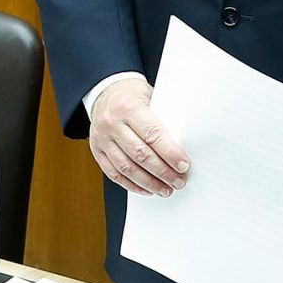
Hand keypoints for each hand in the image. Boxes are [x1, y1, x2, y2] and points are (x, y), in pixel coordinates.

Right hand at [88, 77, 188, 197]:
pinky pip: (114, 173)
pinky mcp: (96, 151)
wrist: (104, 92)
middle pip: (140, 155)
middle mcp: (111, 123)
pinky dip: (132, 185)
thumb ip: (164, 117)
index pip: (152, 135)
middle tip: (178, 181)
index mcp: (128, 107)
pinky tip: (147, 189)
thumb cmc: (133, 95)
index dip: (170, 153)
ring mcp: (101, 139)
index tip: (184, 165)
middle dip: (163, 172)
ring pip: (126, 168)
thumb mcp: (150, 96)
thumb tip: (186, 143)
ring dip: (149, 183)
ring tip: (165, 189)